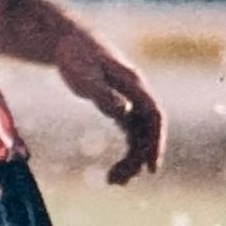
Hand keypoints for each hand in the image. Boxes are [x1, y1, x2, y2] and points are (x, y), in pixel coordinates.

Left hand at [54, 26, 164, 184]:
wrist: (68, 43)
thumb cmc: (76, 57)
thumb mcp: (86, 76)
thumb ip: (104, 94)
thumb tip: (124, 111)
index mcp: (134, 85)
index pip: (154, 116)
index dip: (156, 141)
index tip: (151, 167)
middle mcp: (136, 95)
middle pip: (148, 132)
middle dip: (139, 158)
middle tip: (119, 182)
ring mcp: (130, 102)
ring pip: (139, 136)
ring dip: (132, 159)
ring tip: (113, 181)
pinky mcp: (119, 108)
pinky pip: (130, 136)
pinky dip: (126, 153)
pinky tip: (114, 171)